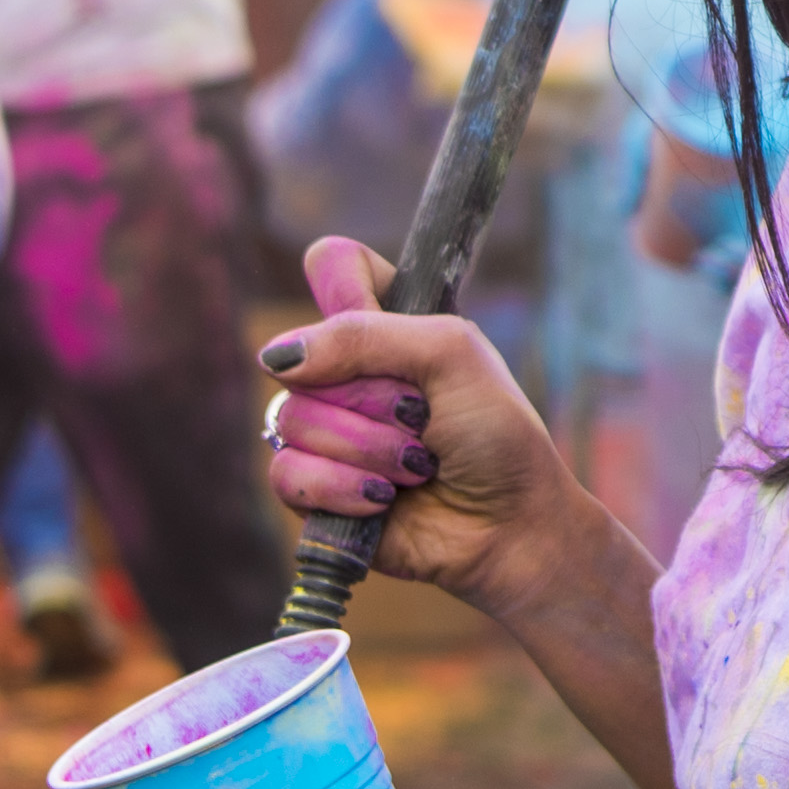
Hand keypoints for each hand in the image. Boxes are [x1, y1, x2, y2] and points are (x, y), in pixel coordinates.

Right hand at [259, 235, 602, 619]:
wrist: (510, 524)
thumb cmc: (496, 435)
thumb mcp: (452, 356)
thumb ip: (366, 336)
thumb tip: (278, 357)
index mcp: (385, 324)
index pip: (332, 264)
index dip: (347, 290)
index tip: (386, 320)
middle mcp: (346, 372)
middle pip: (301, 356)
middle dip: (373, 397)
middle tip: (424, 419)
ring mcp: (326, 428)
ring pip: (294, 418)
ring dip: (368, 448)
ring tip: (417, 466)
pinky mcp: (314, 488)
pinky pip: (287, 474)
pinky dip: (343, 488)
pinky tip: (384, 498)